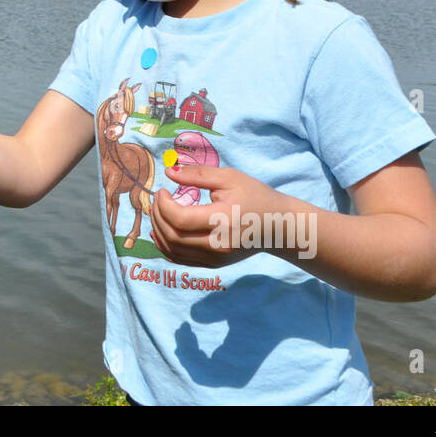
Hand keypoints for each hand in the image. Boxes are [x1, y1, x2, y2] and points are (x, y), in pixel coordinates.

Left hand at [148, 164, 295, 268]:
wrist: (278, 226)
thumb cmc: (255, 196)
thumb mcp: (229, 177)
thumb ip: (197, 174)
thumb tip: (168, 172)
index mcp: (223, 221)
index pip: (179, 219)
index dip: (163, 204)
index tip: (162, 190)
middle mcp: (218, 245)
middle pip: (172, 236)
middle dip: (157, 216)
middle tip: (156, 200)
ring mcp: (216, 258)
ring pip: (173, 251)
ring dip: (158, 231)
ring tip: (157, 213)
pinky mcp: (214, 264)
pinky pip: (181, 260)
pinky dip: (166, 246)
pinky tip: (162, 231)